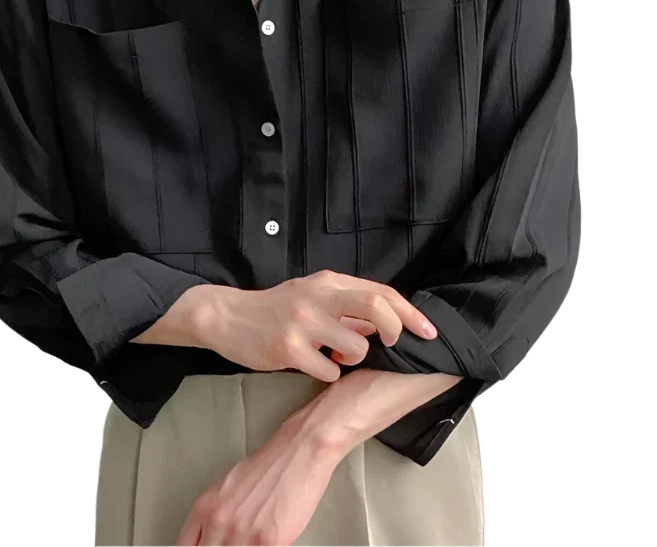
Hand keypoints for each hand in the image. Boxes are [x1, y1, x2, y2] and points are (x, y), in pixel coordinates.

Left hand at [173, 412, 340, 546]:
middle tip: (234, 545)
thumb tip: (211, 540)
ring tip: (251, 542)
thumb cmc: (268, 467)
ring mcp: (240, 534)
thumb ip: (214, 517)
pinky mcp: (266, 543)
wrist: (297, 452)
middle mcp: (218, 521)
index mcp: (205, 507)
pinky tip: (264, 544)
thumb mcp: (228, 488)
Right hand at [195, 269, 436, 382]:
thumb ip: (346, 305)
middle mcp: (318, 297)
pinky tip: (315, 366)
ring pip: (356, 347)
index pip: (381, 292)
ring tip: (337, 357)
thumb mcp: (313, 296)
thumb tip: (384, 322)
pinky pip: (329, 371)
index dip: (410, 313)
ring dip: (355, 359)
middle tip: (394, 345)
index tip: (428, 332)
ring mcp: (303, 323)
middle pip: (377, 307)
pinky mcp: (288, 348)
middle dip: (397, 330)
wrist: (228, 316)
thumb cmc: (276, 308)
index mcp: (328, 282)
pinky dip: (329, 373)